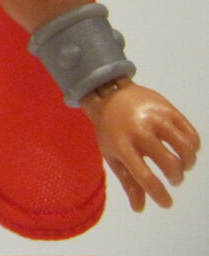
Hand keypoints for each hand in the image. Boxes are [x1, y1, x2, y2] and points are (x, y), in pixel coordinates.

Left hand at [82, 79, 199, 210]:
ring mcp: (155, 118)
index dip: (159, 195)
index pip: (145, 177)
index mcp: (122, 145)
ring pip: (185, 148)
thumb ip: (127, 182)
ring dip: (188, 163)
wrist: (109, 93)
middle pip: (170, 164)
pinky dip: (193, 147)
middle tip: (173, 180)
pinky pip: (190, 133)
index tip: (167, 203)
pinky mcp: (168, 109)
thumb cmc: (110, 130)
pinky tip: (186, 150)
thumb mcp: (112, 155)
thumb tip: (139, 209)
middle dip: (176, 178)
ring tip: (182, 166)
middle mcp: (140, 131)